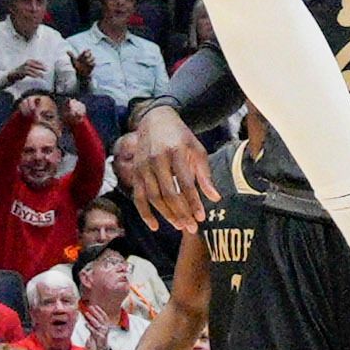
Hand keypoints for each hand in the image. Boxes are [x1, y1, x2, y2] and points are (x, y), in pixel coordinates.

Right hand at [115, 108, 212, 232]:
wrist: (155, 120)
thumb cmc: (181, 137)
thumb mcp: (197, 150)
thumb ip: (204, 174)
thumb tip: (215, 198)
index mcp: (176, 152)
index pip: (185, 183)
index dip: (193, 202)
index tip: (202, 217)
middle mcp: (157, 160)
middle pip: (168, 193)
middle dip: (181, 213)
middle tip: (192, 228)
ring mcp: (143, 167)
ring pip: (153, 197)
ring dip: (166, 215)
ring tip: (180, 226)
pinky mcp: (135, 173)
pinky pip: (138, 197)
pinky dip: (144, 213)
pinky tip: (154, 226)